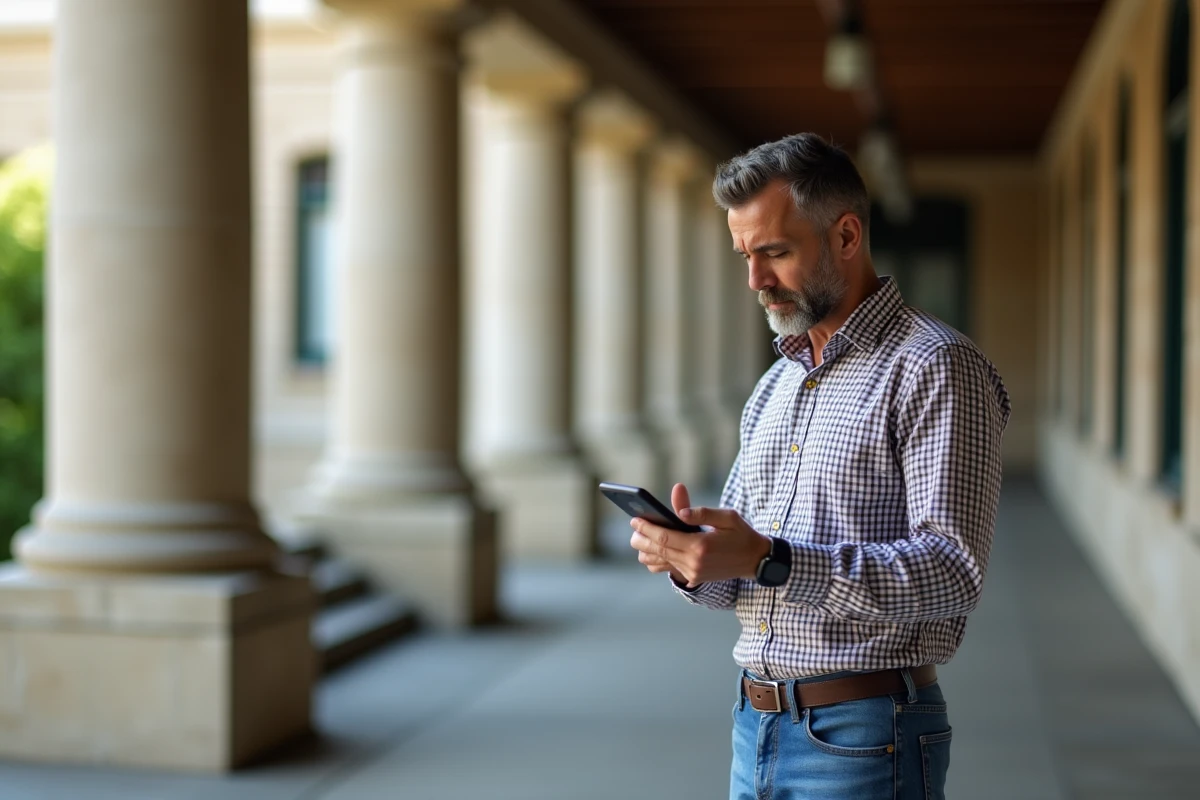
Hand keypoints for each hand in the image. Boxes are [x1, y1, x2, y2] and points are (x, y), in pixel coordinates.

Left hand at [629, 483, 771, 587]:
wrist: (755, 560)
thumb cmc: (740, 534)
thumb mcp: (726, 517)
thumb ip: (701, 512)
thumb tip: (680, 512)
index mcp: (701, 545)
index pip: (665, 537)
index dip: (647, 528)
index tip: (635, 519)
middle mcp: (694, 562)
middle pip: (658, 550)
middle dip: (642, 539)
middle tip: (633, 529)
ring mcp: (693, 573)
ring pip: (661, 562)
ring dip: (647, 551)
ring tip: (640, 539)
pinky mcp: (694, 578)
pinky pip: (669, 569)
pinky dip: (658, 560)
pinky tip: (653, 551)